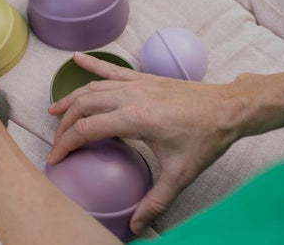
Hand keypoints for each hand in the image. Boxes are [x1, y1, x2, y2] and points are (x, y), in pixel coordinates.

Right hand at [47, 52, 243, 234]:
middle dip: (64, 125)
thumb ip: (156, 200)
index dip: (65, 144)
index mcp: (134, 118)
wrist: (229, 108)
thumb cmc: (206, 138)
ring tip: (55, 111)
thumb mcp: (181, 174)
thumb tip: (137, 225)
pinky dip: (92, 64)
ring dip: (71, 99)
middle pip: (83, 107)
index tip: (55, 159)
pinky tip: (78, 58)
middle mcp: (129, 96)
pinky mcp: (143, 79)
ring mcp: (135, 84)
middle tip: (57, 144)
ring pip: (92, 88)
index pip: (86, 129)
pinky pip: (111, 70)